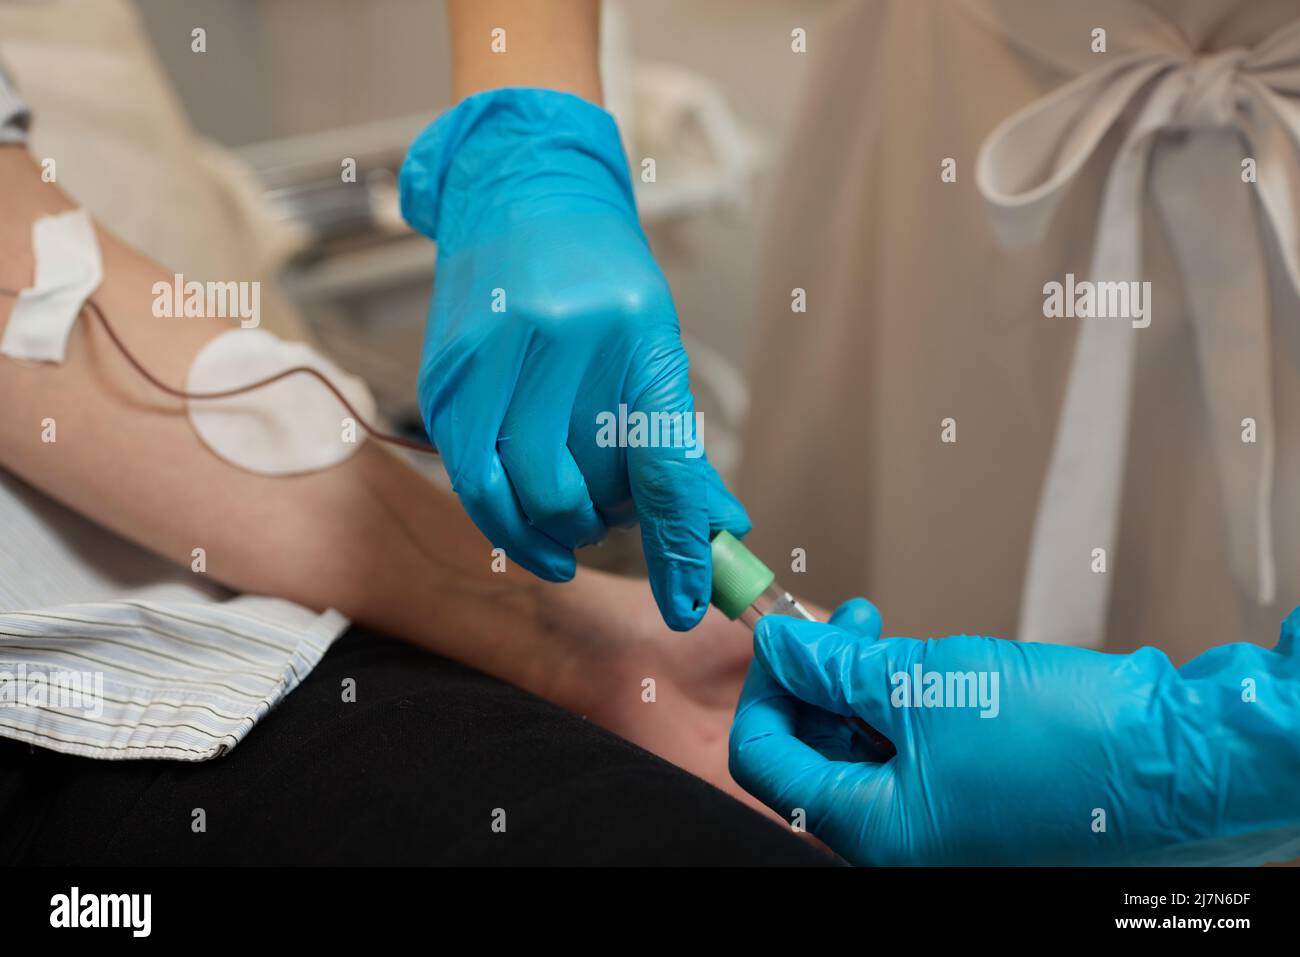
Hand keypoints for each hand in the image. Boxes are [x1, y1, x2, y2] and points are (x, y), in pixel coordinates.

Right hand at [400, 88, 748, 629]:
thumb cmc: (602, 275)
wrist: (523, 189)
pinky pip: (468, 473)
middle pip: (577, 486)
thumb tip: (717, 529)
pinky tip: (524, 513)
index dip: (678, 545)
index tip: (686, 604)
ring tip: (570, 518)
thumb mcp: (656, 342)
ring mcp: (490, 352)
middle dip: (598, 524)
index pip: (663, 461)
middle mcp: (560, 336)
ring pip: (513, 491)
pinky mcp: (441, 372)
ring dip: (547, 528)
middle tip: (609, 518)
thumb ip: (676, 440)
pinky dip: (501, 512)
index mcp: (635, 327)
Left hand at [730, 600, 1299, 864]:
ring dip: (861, 692)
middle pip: (816, 760)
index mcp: (877, 835)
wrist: (1183, 761)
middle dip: (817, 683)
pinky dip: (905, 714)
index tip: (781, 638)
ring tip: (883, 638)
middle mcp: (906, 849)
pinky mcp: (980, 814)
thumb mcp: (927, 683)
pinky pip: (916, 763)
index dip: (767, 691)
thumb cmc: (1069, 740)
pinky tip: (924, 671)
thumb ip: (837, 667)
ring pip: (866, 758)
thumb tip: (782, 646)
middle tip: (842, 625)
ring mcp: (945, 835)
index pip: (768, 764)